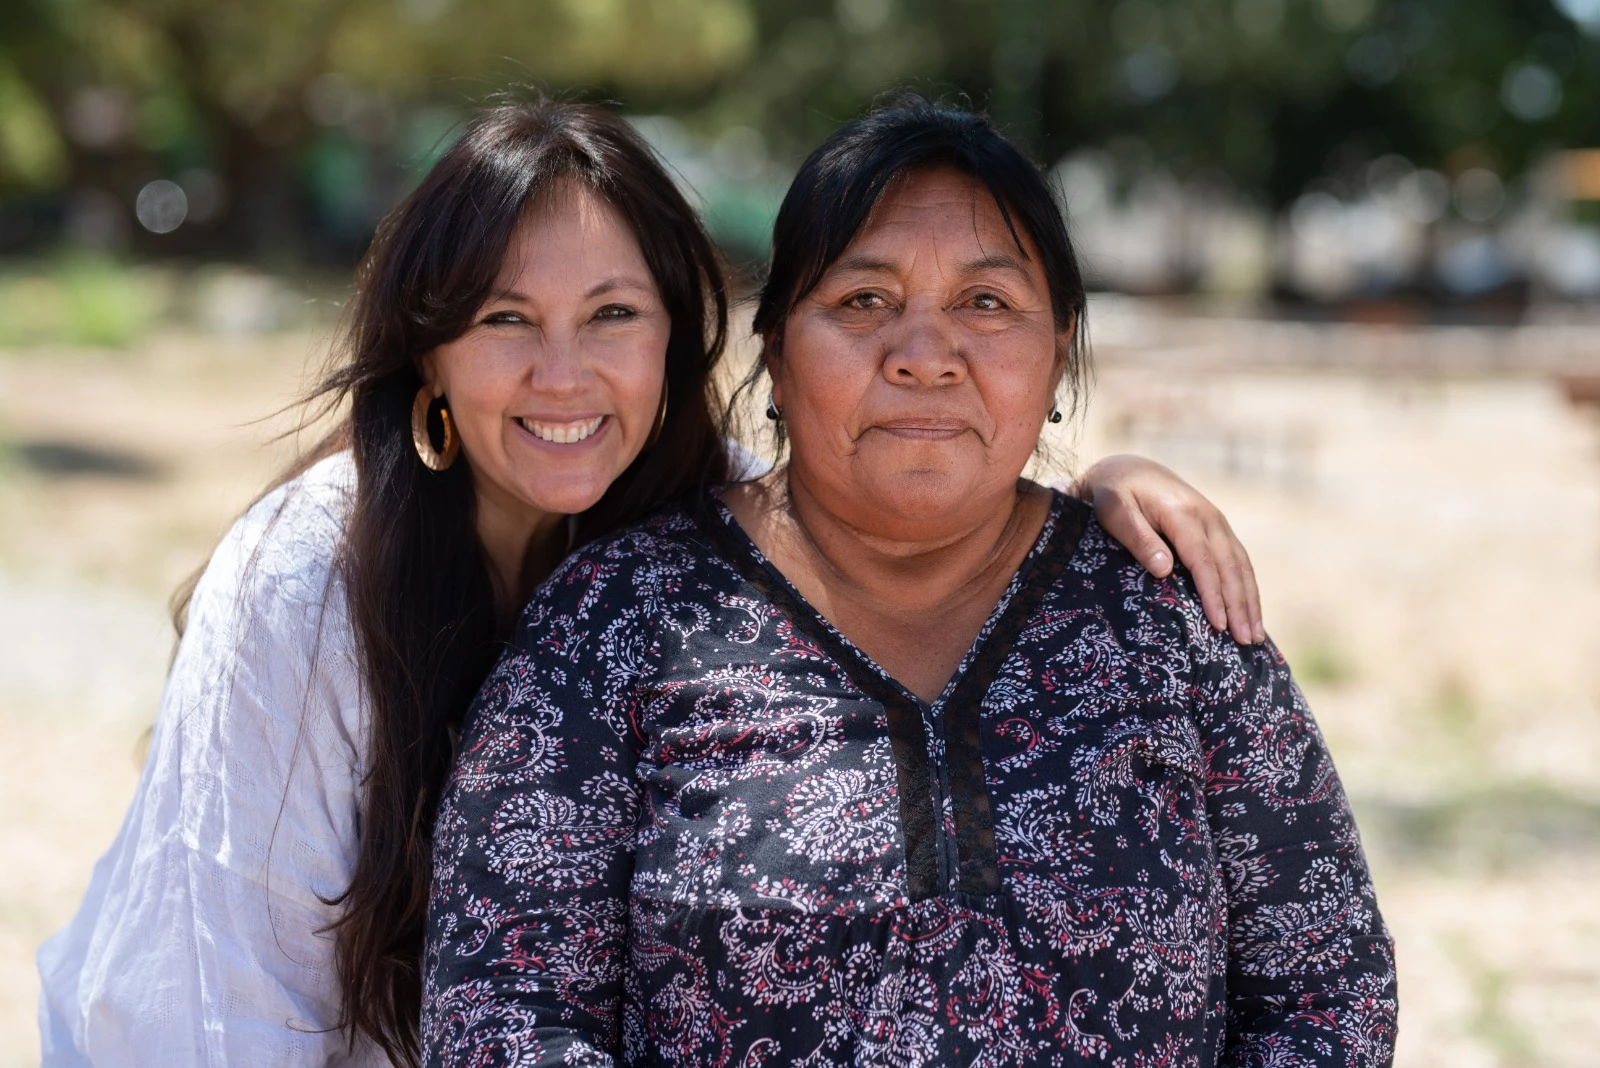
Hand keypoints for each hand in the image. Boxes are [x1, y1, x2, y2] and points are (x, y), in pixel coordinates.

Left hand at [1069, 455, 1264, 644]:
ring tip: (1255, 636)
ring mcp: (1217, 522)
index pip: (1204, 561)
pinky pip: (1238, 560)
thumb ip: (1138, 538)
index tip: (1219, 624)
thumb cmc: (1115, 494)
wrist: (1129, 469)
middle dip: (1240, 605)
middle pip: (1230, 566)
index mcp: (1184, 513)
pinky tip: (1251, 611)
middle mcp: (1208, 517)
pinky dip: (1247, 587)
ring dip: (1250, 601)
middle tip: (1245, 641)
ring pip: (1241, 565)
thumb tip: (1164, 569)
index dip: (1213, 594)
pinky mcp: (1218, 529)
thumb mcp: (1115, 511)